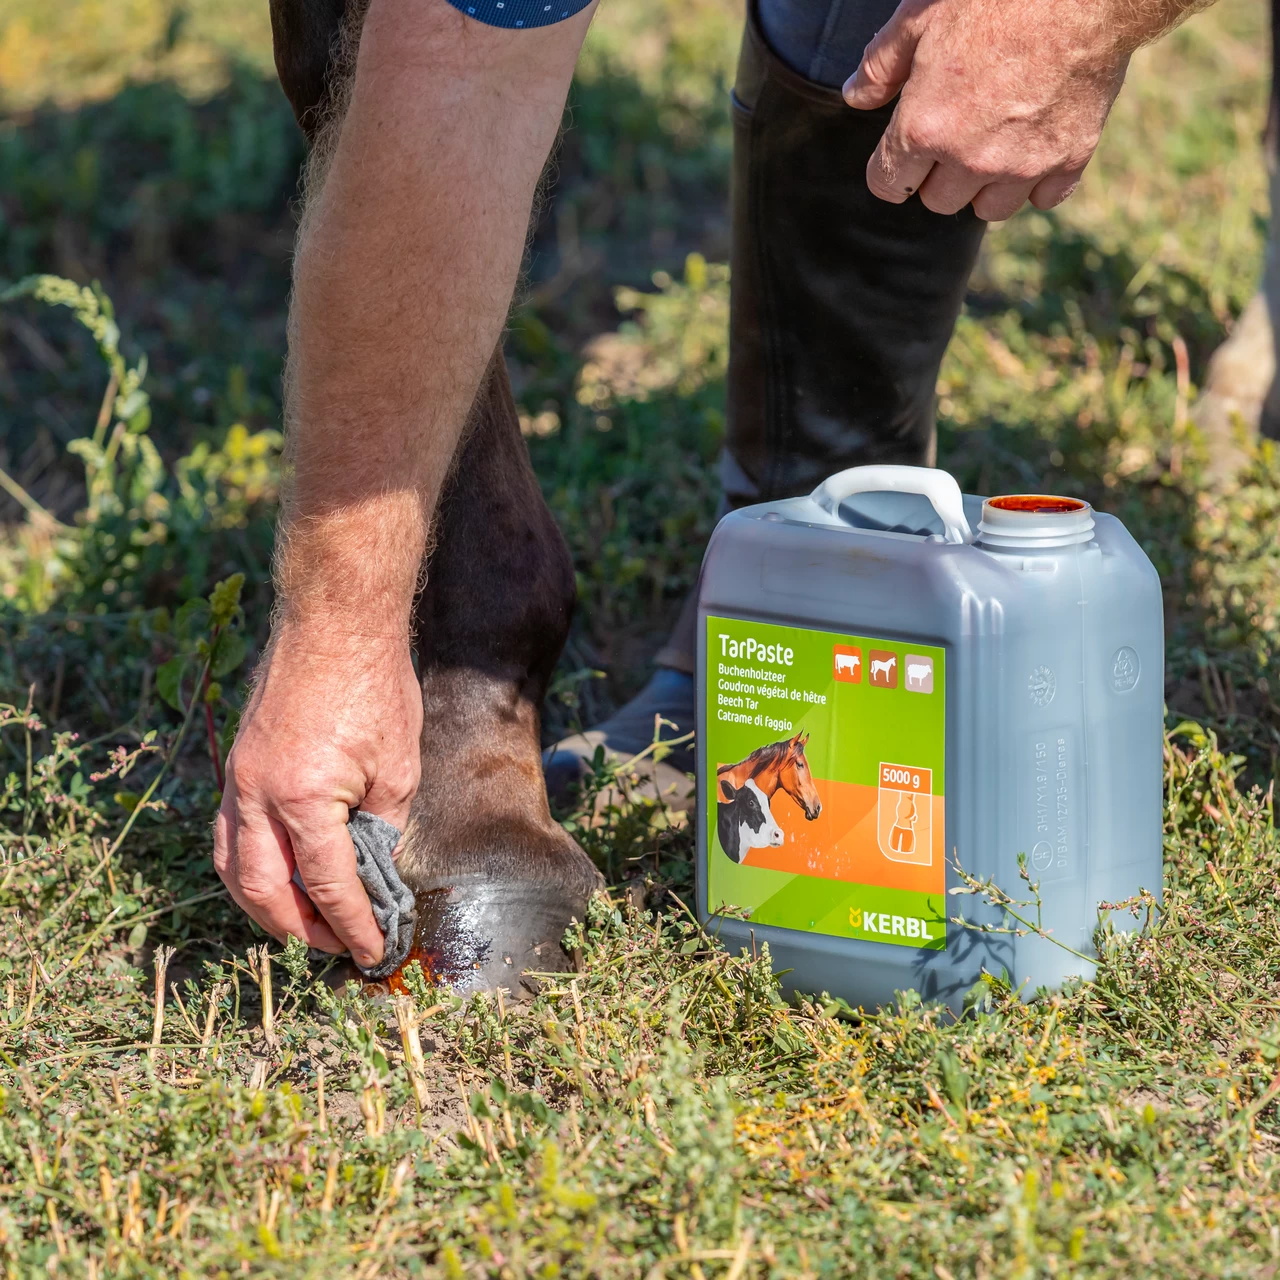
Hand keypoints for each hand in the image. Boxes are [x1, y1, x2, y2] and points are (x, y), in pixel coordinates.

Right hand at [213, 622, 421, 966]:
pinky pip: (231, 835)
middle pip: (264, 892)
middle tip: (336, 946)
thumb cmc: (374, 685)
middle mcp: (257, 795)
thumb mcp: (398, 766)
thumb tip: (373, 868)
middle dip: (300, 929)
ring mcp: (239, 779)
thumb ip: (383, 826)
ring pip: (234, 868)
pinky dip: (251, 867)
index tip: (373, 951)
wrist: (335, 621)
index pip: (329, 885)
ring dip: (266, 906)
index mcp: (304, 798)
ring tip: (304, 923)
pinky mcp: (237, 765)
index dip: (353, 926)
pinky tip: (280, 876)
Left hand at [843, 0, 1135, 220]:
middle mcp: (969, 158)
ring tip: (995, 142)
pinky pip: (1044, 199)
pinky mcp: (1069, 158)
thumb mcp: (919, 15)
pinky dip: (1039, 181)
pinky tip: (1036, 145)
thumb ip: (882, 64)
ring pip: (989, 209)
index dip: (891, 168)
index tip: (903, 150)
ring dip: (987, 185)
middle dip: (939, 174)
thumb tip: (856, 97)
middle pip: (938, 201)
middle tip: (955, 131)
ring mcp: (1022, 164)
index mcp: (923, 128)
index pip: (888, 185)